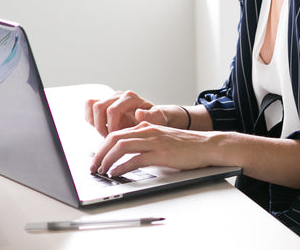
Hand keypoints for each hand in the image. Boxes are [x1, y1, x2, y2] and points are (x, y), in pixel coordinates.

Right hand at [84, 90, 167, 136]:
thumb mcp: (158, 119)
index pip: (112, 110)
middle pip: (99, 107)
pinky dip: (91, 120)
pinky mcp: (104, 104)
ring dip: (95, 123)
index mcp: (130, 98)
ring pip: (92, 105)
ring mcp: (110, 99)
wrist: (152, 117)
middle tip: (110, 138)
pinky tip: (102, 129)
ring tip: (106, 134)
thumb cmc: (155, 119)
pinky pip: (89, 108)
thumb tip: (138, 113)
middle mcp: (119, 95)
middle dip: (101, 126)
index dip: (111, 126)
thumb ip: (151, 116)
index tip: (116, 137)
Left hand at [90, 121, 217, 177]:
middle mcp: (147, 131)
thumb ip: (145, 140)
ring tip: (101, 170)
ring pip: (122, 146)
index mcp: (146, 126)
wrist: (206, 145)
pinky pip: (136, 159)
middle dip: (100, 153)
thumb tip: (127, 153)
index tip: (96, 158)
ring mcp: (154, 141)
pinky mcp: (160, 154)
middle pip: (114, 138)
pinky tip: (116, 173)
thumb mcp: (161, 138)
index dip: (102, 146)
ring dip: (107, 159)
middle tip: (93, 166)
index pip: (116, 133)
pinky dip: (122, 167)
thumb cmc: (185, 145)